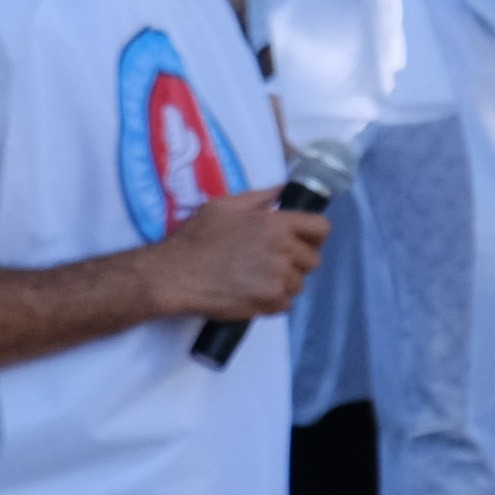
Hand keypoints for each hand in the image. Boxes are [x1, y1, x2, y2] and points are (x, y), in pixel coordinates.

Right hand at [146, 179, 329, 323]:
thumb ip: (259, 198)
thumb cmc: (195, 238)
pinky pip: (285, 304)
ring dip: (282, 284)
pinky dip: (271, 302)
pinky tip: (250, 294)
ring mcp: (278, 277)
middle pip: (312, 260)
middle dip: (295, 263)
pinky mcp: (270, 301)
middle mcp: (283, 249)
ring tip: (255, 280)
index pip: (320, 228)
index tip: (300, 242)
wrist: (174, 275)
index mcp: (275, 223)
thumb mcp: (222, 206)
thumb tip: (283, 190)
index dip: (313, 236)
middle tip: (269, 264)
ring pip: (298, 284)